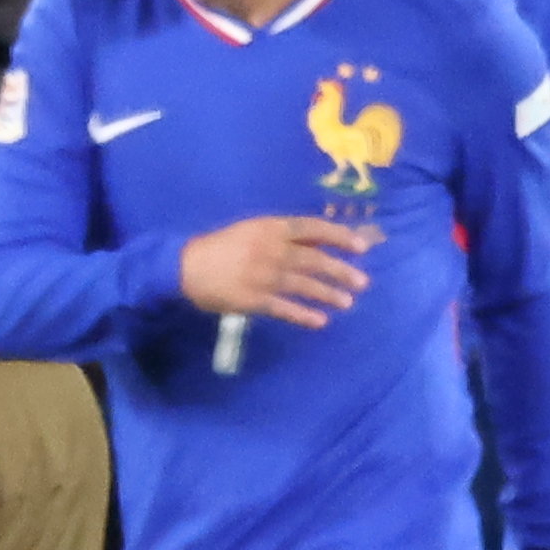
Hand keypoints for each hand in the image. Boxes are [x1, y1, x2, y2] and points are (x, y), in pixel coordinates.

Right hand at [178, 214, 376, 327]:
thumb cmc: (223, 246)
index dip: (340, 237)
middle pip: (314, 260)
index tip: (362, 246)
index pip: (313, 229)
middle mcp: (271, 249)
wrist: (186, 266)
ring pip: (304, 286)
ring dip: (328, 294)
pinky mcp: (254, 300)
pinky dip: (304, 316)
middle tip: (363, 281)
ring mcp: (264, 276)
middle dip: (341, 271)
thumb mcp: (253, 230)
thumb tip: (319, 243)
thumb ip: (283, 235)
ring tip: (348, 302)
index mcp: (271, 228)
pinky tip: (320, 322)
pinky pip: (285, 309)